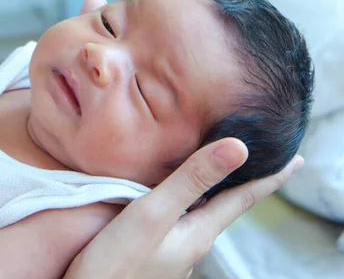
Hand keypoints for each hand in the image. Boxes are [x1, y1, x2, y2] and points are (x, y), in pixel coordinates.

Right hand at [64, 137, 303, 278]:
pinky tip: (179, 200)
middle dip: (244, 184)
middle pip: (225, 206)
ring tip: (222, 176)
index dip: (270, 177)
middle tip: (261, 163)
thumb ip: (191, 181)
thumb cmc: (116, 262)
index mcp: (199, 233)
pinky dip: (190, 204)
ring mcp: (173, 253)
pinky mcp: (153, 255)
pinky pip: (181, 223)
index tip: (294, 161)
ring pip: (201, 215)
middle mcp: (191, 244)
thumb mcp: (154, 214)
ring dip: (216, 194)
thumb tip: (238, 148)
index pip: (243, 198)